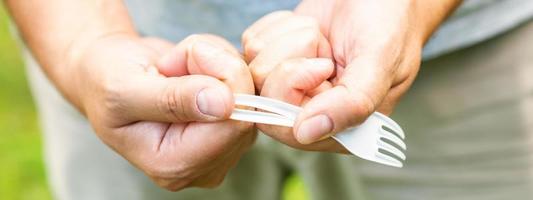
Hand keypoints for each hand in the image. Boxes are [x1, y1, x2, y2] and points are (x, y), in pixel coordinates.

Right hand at [69, 34, 254, 190]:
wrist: (109, 73)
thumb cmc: (106, 82)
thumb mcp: (125, 89)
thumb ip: (173, 99)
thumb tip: (224, 104)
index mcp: (174, 166)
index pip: (232, 126)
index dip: (220, 79)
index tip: (187, 55)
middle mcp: (204, 164)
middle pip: (247, 110)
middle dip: (217, 69)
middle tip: (176, 61)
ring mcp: (222, 145)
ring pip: (251, 93)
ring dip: (217, 64)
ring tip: (177, 66)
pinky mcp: (233, 123)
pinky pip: (249, 85)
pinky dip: (224, 65)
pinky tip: (191, 67)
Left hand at [246, 0, 458, 144]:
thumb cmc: (388, 24)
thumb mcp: (379, 61)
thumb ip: (353, 103)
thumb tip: (307, 134)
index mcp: (341, 127)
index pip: (290, 130)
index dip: (295, 92)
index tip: (324, 65)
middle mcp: (310, 112)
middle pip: (265, 101)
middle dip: (293, 62)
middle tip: (325, 48)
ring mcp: (288, 85)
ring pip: (255, 70)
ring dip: (288, 41)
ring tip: (321, 37)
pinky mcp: (274, 59)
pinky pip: (251, 46)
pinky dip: (278, 28)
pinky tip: (306, 27)